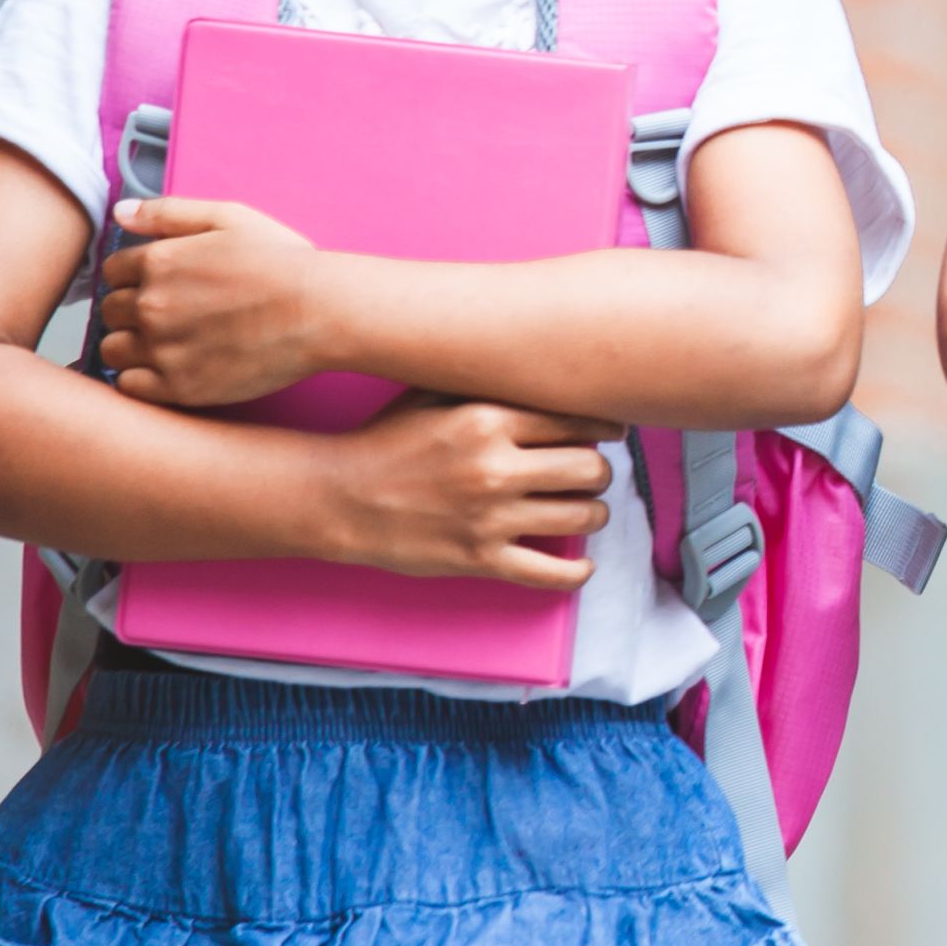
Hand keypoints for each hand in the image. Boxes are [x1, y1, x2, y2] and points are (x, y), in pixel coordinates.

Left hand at [99, 197, 330, 405]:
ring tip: (169, 343)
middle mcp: (151, 306)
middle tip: (171, 314)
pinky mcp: (179, 387)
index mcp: (159, 262)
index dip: (135, 276)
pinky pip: (130, 385)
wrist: (321, 312)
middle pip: (111, 311)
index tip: (162, 284)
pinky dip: (141, 377)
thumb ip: (170, 212)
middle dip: (133, 310)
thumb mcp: (231, 218)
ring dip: (132, 345)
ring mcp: (162, 349)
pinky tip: (170, 367)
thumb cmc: (283, 262)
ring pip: (113, 349)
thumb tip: (119, 212)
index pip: (113, 271)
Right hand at [317, 394, 624, 587]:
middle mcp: (495, 468)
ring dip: (592, 514)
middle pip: (591, 470)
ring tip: (582, 509)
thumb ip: (491, 383)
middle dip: (598, 471)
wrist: (336, 498)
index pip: (579, 421)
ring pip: (583, 517)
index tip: (610, 433)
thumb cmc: (387, 440)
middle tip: (590, 473)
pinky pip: (553, 574)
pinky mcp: (479, 560)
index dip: (604, 428)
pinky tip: (581, 563)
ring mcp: (489, 518)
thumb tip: (550, 371)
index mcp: (488, 419)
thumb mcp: (434, 394)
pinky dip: (578, 572)